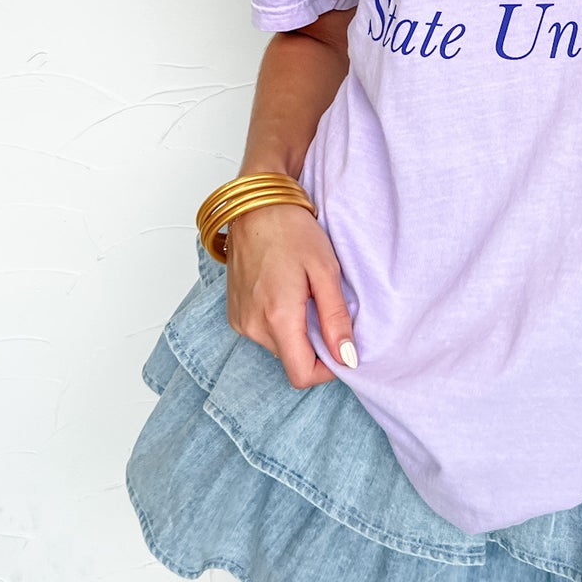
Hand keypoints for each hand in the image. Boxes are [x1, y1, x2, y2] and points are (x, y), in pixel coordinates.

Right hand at [224, 200, 357, 389]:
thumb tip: (347, 357)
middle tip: (325, 307)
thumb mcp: (325, 270)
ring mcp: (240, 321)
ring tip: (305, 295)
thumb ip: (336, 318)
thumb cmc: (292, 231)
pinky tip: (287, 293)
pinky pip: (263, 333)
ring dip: (297, 332)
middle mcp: (253, 326)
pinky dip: (280, 322)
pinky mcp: (235, 314)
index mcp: (278, 317)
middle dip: (314, 345)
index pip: (301, 375)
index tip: (341, 347)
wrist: (256, 207)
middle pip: (292, 361)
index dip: (326, 370)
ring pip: (279, 347)